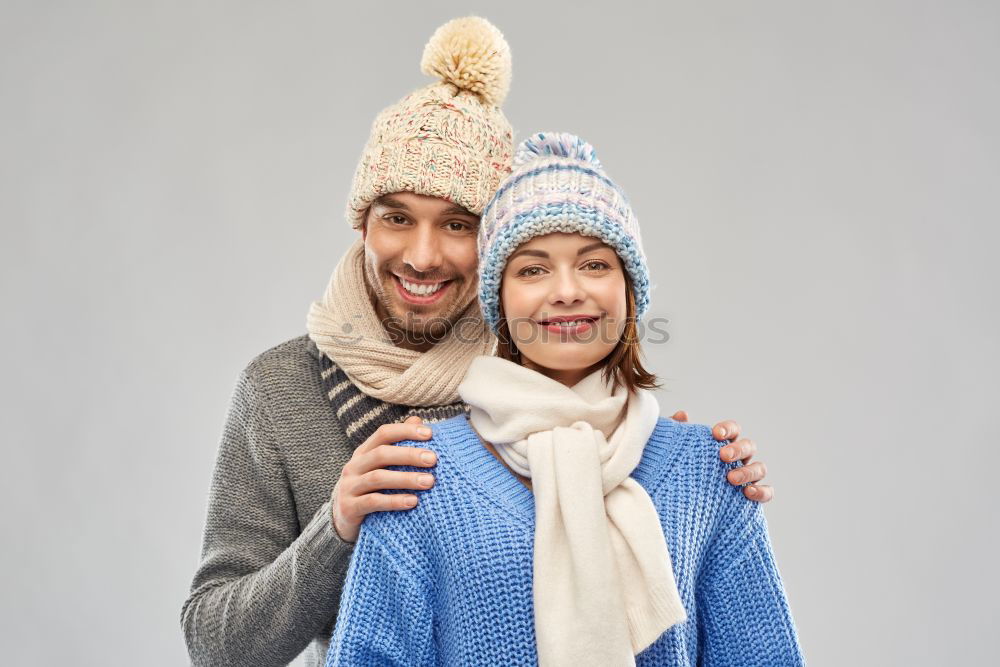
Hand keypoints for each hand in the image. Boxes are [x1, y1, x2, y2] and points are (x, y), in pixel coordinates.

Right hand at [330, 416, 436, 542]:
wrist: (343, 518)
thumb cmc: (370, 488)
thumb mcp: (381, 466)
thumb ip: (398, 444)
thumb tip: (418, 420)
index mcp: (364, 452)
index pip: (384, 433)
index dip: (406, 431)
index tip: (430, 434)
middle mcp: (354, 466)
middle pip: (382, 454)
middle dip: (409, 455)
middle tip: (433, 459)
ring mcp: (349, 486)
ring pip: (378, 478)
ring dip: (406, 479)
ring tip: (429, 481)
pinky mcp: (349, 508)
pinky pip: (373, 502)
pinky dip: (394, 501)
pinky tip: (413, 501)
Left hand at [670, 411, 772, 503]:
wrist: (680, 502)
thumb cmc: (679, 471)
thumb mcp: (673, 452)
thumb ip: (677, 433)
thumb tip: (683, 415)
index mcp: (724, 445)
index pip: (733, 430)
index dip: (727, 429)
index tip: (715, 434)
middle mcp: (739, 459)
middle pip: (748, 447)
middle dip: (738, 449)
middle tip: (723, 456)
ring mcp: (748, 477)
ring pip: (760, 468)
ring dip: (748, 471)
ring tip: (731, 478)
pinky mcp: (751, 497)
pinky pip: (767, 492)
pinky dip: (762, 491)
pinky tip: (748, 493)